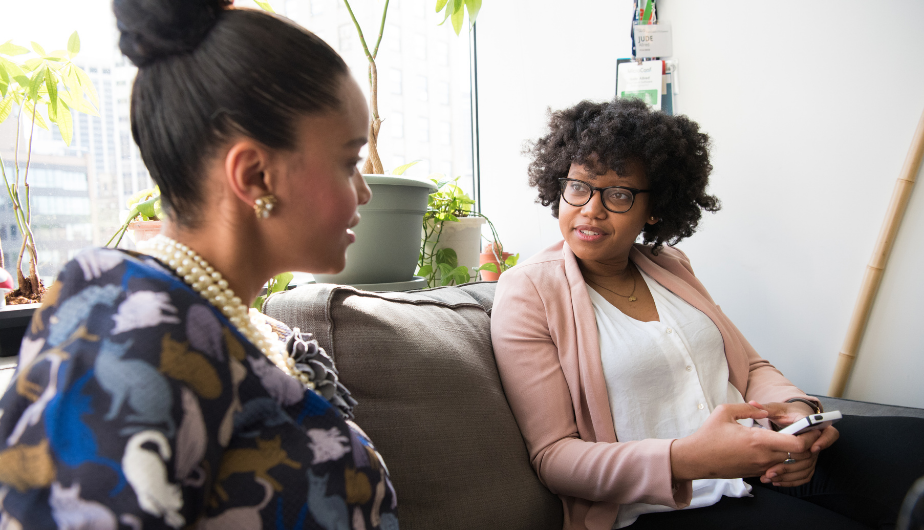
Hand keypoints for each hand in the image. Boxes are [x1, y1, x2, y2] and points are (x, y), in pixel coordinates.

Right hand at [670, 403, 813, 480]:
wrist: (696, 459)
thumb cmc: (708, 435)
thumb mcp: (724, 412)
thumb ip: (748, 408)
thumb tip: (763, 411)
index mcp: (758, 440)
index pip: (797, 444)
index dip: (809, 437)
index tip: (810, 428)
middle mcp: (763, 457)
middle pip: (799, 455)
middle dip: (807, 444)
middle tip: (805, 432)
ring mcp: (760, 467)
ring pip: (790, 464)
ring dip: (796, 453)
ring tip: (792, 439)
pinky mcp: (756, 473)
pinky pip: (778, 468)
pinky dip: (784, 461)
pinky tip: (776, 449)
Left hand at [751, 401, 839, 486]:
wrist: (792, 420)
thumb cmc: (786, 413)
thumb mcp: (777, 409)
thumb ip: (765, 407)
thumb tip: (752, 403)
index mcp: (814, 426)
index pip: (829, 433)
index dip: (823, 441)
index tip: (812, 447)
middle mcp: (817, 441)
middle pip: (814, 456)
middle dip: (794, 464)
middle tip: (774, 469)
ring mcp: (813, 454)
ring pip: (808, 468)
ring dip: (789, 475)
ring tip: (770, 476)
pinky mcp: (807, 462)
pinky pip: (804, 475)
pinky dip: (791, 480)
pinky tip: (776, 481)